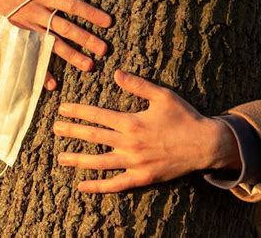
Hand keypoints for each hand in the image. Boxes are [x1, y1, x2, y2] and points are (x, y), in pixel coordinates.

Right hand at [0, 0, 111, 89]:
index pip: (71, 5)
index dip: (91, 13)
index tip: (108, 22)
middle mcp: (36, 13)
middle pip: (66, 28)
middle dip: (86, 39)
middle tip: (105, 50)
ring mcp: (25, 29)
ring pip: (52, 45)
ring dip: (71, 56)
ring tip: (89, 66)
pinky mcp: (15, 39)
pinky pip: (30, 56)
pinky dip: (40, 70)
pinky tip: (53, 83)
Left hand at [53, 70, 241, 192]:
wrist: (206, 145)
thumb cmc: (184, 118)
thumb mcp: (163, 96)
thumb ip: (138, 85)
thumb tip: (116, 73)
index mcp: (131, 122)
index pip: (97, 116)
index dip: (77, 111)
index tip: (62, 109)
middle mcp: (129, 143)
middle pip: (93, 137)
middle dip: (71, 132)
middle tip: (54, 129)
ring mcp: (134, 162)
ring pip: (99, 162)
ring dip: (78, 160)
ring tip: (60, 158)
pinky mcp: (142, 177)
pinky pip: (116, 184)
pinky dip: (98, 186)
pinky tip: (81, 186)